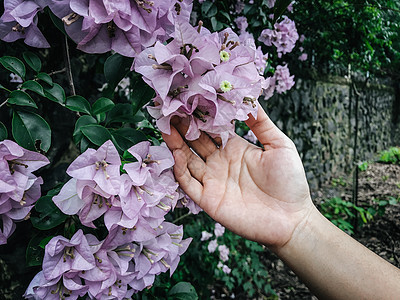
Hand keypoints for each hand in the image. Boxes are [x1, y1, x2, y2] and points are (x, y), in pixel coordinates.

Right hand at [163, 107, 314, 248]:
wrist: (291, 219)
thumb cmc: (289, 181)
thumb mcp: (279, 145)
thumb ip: (261, 123)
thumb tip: (249, 98)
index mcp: (234, 147)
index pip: (210, 129)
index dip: (199, 116)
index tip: (188, 100)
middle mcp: (219, 162)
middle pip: (194, 142)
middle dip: (182, 127)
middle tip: (170, 110)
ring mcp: (212, 181)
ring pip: (187, 160)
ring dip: (176, 144)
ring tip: (166, 127)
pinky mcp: (209, 199)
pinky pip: (189, 183)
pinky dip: (180, 170)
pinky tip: (177, 155)